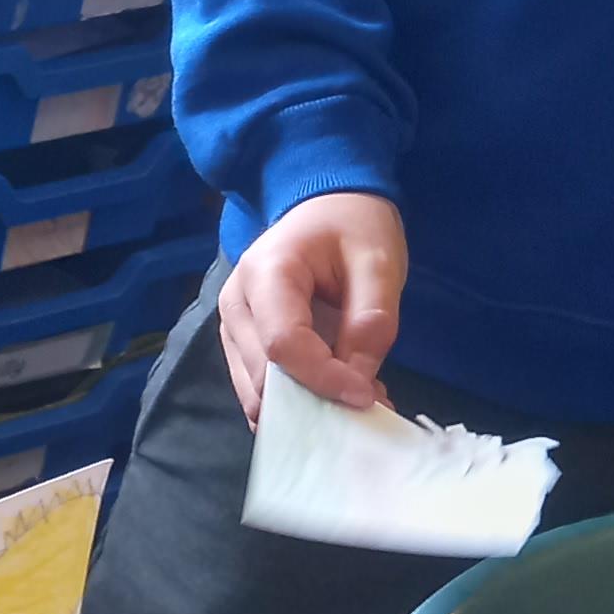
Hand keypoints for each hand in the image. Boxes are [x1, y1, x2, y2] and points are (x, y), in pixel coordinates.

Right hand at [217, 189, 405, 424]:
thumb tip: (359, 379)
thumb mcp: (379, 261)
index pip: (283, 343)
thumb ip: (372, 318)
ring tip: (358, 394)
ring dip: (307, 406)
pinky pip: (263, 388)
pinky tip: (339, 389)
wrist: (328, 207)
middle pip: (262, 376)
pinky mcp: (243, 344)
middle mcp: (236, 303)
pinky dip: (300, 400)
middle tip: (369, 402)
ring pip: (256, 392)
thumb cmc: (353, 225)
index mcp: (266, 273)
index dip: (322, 378)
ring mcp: (234, 327)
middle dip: (314, 400)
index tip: (365, 397)